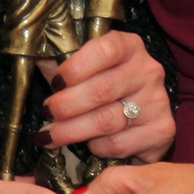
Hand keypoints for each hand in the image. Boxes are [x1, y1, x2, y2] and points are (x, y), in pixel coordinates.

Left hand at [36, 30, 174, 163]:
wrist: (139, 119)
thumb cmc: (102, 88)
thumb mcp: (81, 68)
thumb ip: (58, 62)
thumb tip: (32, 55)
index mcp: (129, 46)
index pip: (104, 50)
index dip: (75, 67)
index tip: (55, 83)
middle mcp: (148, 70)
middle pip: (101, 90)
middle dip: (65, 106)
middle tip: (47, 114)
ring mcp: (158, 101)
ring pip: (106, 121)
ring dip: (71, 131)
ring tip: (53, 135)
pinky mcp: (161, 131)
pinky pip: (117, 144)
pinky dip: (96, 147)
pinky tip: (88, 144)